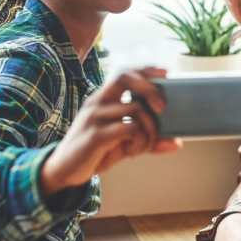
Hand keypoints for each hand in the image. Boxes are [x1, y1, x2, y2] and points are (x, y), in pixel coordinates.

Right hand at [40, 67, 180, 194]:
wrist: (64, 171)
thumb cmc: (95, 152)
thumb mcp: (123, 144)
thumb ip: (147, 139)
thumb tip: (176, 143)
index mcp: (103, 99)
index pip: (123, 73)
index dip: (145, 69)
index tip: (166, 72)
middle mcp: (97, 102)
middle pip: (124, 77)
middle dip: (150, 88)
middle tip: (162, 108)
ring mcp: (94, 117)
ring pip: (135, 109)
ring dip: (149, 129)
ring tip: (144, 145)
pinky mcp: (95, 135)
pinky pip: (129, 129)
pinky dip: (140, 141)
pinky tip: (134, 151)